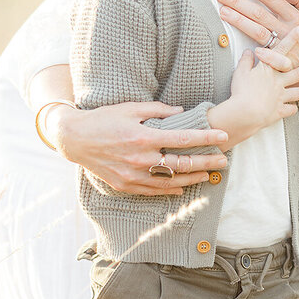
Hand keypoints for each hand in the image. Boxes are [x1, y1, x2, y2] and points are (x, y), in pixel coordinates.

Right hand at [47, 101, 228, 195]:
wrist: (74, 139)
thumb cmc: (104, 119)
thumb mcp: (130, 107)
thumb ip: (158, 110)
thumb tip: (182, 112)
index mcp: (144, 136)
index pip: (184, 139)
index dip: (207, 138)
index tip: (224, 136)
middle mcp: (141, 158)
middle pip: (182, 163)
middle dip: (206, 162)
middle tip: (224, 161)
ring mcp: (133, 175)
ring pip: (171, 181)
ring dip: (192, 178)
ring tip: (208, 175)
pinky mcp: (125, 185)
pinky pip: (153, 190)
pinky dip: (170, 189)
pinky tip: (182, 188)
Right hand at [211, 26, 298, 142]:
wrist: (246, 113)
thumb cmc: (241, 91)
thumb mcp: (240, 72)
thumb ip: (245, 61)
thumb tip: (248, 52)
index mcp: (269, 70)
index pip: (282, 50)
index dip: (291, 38)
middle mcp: (278, 82)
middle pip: (297, 73)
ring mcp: (281, 97)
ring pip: (298, 92)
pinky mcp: (279, 111)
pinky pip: (289, 110)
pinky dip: (292, 109)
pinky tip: (294, 108)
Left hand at [216, 0, 298, 108]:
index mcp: (296, 16)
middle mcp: (288, 30)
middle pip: (259, 12)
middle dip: (238, 1)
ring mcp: (282, 47)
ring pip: (256, 30)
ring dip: (238, 20)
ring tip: (222, 10)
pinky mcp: (278, 61)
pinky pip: (262, 52)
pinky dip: (250, 45)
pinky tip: (235, 39)